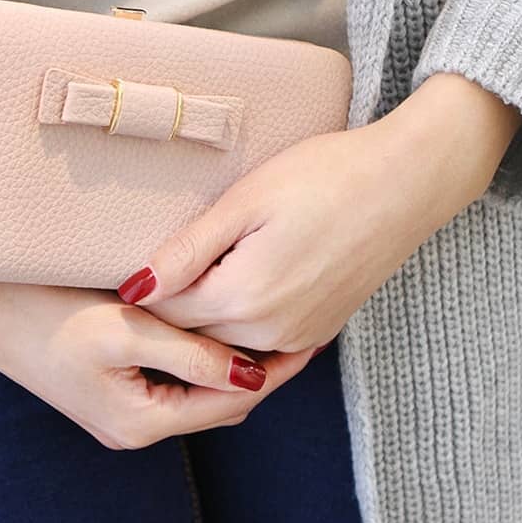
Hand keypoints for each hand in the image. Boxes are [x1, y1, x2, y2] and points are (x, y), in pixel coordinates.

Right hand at [0, 279, 315, 448]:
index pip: (231, 402)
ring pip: (198, 392)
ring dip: (230, 364)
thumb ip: (190, 355)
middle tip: (294, 327)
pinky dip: (201, 359)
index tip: (310, 338)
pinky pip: (174, 381)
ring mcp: (122, 410)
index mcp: (140, 421)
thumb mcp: (122, 329)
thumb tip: (253, 374)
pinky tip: (212, 328)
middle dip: (259, 370)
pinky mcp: (111, 390)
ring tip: (263, 324)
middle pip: (218, 402)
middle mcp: (134, 426)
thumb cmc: (45, 312)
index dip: (275, 372)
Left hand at [118, 73, 521, 351]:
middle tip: (144, 277)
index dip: (140, 292)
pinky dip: (236, 330)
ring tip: (183, 284)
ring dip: (200, 320)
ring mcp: (299, 336)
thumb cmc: (324, 177)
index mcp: (245, 297)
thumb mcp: (245, 203)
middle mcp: (271, 330)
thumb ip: (186, 252)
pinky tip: (229, 302)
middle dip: (165, 310)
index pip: (166, 312)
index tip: (116, 273)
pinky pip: (261, 345)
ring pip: (225, 342)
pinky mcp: (319, 331)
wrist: (405, 182)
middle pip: (194, 332)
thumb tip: (133, 288)